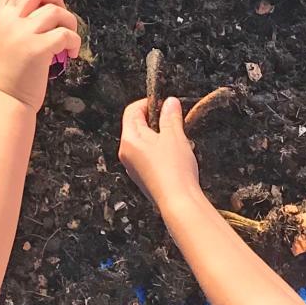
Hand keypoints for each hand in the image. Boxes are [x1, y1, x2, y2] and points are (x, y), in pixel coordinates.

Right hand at [0, 0, 80, 112]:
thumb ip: (2, 20)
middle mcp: (7, 21)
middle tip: (60, 12)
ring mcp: (22, 33)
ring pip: (55, 10)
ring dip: (69, 21)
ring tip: (68, 36)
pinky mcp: (38, 48)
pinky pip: (66, 33)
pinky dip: (74, 41)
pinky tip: (71, 53)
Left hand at [118, 96, 207, 215]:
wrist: (178, 202)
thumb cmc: (174, 170)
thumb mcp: (175, 136)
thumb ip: (171, 116)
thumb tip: (170, 102)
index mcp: (129, 139)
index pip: (132, 111)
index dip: (148, 103)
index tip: (163, 102)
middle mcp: (126, 153)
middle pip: (136, 126)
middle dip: (155, 119)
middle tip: (172, 119)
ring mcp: (133, 166)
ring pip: (143, 142)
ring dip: (158, 135)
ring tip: (176, 137)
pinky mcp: (143, 177)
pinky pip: (147, 156)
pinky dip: (158, 150)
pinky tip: (174, 155)